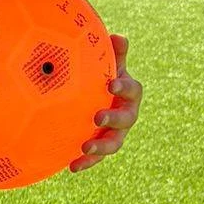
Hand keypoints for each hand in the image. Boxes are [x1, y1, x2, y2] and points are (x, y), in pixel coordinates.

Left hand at [69, 34, 141, 171]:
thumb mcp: (107, 64)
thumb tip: (117, 36)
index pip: (132, 90)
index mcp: (129, 93)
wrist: (91, 98)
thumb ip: (114, 53)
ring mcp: (114, 133)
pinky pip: (95, 157)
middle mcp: (126, 115)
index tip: (112, 85)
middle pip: (126, 120)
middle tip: (97, 117)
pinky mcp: (100, 147)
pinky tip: (71, 167)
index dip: (124, 87)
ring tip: (85, 146)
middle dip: (113, 119)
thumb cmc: (100, 77)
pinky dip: (85, 162)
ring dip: (101, 146)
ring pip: (114, 143)